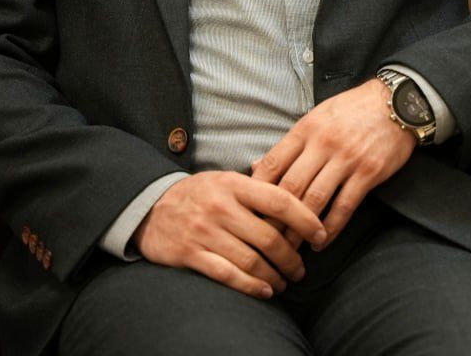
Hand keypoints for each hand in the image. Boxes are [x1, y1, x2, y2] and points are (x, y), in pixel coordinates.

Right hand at [132, 170, 326, 298]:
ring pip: (251, 260)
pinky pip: (227, 275)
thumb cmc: (200, 193)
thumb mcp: (226, 179)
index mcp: (235, 185)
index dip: (306, 219)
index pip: (280, 201)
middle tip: (301, 269)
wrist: (149, 206)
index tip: (320, 235)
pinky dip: (250, 286)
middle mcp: (221, 207)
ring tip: (284, 282)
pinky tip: (264, 291)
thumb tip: (301, 196)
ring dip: (274, 276)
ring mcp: (205, 232)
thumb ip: (258, 187)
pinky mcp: (190, 254)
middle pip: (269, 238)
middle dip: (292, 258)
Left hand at [251, 78, 415, 247]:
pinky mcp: (369, 172)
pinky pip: (345, 207)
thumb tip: (255, 168)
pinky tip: (321, 242)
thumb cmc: (352, 110)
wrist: (397, 103)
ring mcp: (347, 158)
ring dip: (300, 229)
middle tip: (265, 238)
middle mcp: (324, 143)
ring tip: (291, 248)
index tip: (249, 212)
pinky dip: (330, 229)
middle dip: (275, 217)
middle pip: (290, 187)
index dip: (257, 191)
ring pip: (315, 200)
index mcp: (306, 128)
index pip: (273, 163)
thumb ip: (289, 145)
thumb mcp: (316, 117)